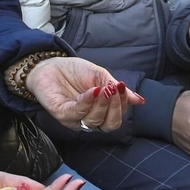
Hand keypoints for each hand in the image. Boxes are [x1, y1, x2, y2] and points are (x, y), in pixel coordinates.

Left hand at [25, 57, 143, 133]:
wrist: (50, 64)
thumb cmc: (75, 72)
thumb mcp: (101, 77)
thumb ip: (117, 89)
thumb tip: (139, 101)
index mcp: (99, 113)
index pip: (116, 119)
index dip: (122, 106)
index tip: (122, 88)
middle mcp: (87, 120)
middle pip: (108, 125)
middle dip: (115, 108)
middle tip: (114, 90)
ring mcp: (73, 119)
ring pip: (93, 122)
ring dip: (102, 104)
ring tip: (104, 88)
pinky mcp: (60, 113)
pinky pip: (77, 113)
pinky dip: (88, 102)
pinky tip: (92, 90)